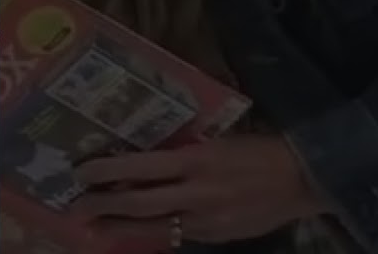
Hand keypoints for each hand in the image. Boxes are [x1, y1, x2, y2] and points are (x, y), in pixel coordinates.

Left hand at [71, 136, 327, 245]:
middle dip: (101, 206)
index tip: (80, 172)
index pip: (139, 166)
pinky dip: (152, 233)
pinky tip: (135, 232)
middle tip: (75, 206)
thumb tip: (140, 159)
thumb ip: (180, 152)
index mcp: (195, 160)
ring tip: (92, 227)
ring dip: (118, 227)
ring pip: (152, 227)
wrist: (302, 179)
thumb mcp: (214, 142)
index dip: (106, 171)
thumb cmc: (256, 150)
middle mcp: (196, 192)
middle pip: (138, 202)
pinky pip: (176, 236)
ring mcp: (206, 219)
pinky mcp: (215, 236)